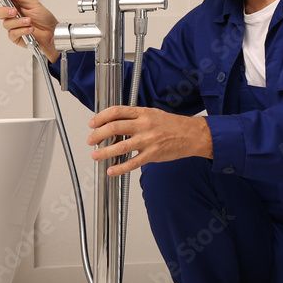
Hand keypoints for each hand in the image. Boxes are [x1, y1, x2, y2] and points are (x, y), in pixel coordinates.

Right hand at [0, 0, 58, 61]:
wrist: (53, 34)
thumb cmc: (45, 19)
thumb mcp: (34, 4)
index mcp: (16, 5)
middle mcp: (13, 16)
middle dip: (5, 11)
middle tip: (14, 11)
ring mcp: (14, 27)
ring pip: (6, 23)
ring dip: (18, 22)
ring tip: (29, 21)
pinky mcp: (16, 38)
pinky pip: (12, 33)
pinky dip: (22, 30)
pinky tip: (30, 29)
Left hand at [87, 106, 212, 175]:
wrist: (191, 134)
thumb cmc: (171, 124)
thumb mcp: (152, 113)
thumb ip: (134, 117)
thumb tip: (113, 123)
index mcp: (142, 112)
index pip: (116, 111)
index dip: (101, 117)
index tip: (92, 123)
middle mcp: (144, 125)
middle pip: (114, 127)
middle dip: (98, 134)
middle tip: (90, 140)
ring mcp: (148, 140)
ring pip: (121, 146)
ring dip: (104, 152)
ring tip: (95, 155)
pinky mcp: (153, 154)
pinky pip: (133, 163)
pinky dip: (120, 168)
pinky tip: (111, 171)